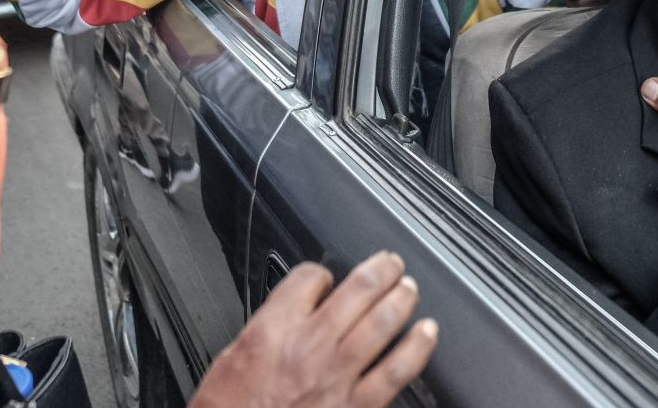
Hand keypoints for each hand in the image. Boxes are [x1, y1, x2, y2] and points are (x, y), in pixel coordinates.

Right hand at [190, 252, 438, 407]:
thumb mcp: (231, 359)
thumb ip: (268, 329)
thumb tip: (291, 313)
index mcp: (272, 331)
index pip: (309, 277)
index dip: (321, 274)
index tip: (326, 280)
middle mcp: (309, 348)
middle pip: (358, 289)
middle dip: (380, 270)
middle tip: (390, 264)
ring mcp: (336, 377)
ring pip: (382, 322)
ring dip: (401, 299)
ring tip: (408, 288)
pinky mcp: (356, 407)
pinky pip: (396, 371)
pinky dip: (416, 348)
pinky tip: (426, 333)